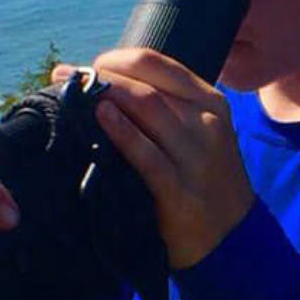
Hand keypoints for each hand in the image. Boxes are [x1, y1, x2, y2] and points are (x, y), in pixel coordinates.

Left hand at [84, 47, 253, 269]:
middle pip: (146, 85)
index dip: (116, 60)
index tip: (87, 68)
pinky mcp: (181, 192)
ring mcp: (196, 157)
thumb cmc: (203, 182)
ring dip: (105, 96)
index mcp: (209, 102)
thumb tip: (109, 85)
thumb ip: (166, 110)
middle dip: (101, 76)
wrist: (234, 240)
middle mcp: (206, 123)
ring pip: (148, 110)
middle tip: (65, 79)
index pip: (157, 64)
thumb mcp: (198, 135)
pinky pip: (148, 156)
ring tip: (72, 96)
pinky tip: (100, 118)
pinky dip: (122, 133)